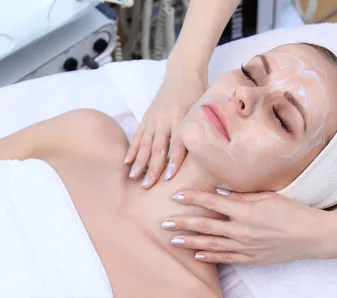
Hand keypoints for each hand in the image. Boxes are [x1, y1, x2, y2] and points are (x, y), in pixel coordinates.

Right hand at [124, 70, 205, 188]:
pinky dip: (132, 149)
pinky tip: (127, 162)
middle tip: (148, 186)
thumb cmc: (199, 92)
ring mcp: (154, 119)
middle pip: (158, 148)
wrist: (183, 72)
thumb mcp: (204, 109)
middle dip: (152, 168)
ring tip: (134, 178)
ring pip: (144, 144)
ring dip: (139, 162)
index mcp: (181, 118)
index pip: (177, 145)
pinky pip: (138, 136)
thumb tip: (210, 155)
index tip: (170, 178)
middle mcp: (165, 119)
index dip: (174, 162)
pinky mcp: (147, 117)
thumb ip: (203, 129)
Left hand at [164, 190, 330, 264]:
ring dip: (190, 243)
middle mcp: (241, 230)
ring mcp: (245, 247)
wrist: (312, 237)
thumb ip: (242, 196)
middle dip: (183, 224)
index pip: (212, 203)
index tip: (175, 196)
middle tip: (164, 224)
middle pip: (205, 226)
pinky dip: (210, 257)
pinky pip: (225, 258)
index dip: (192, 199)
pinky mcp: (251, 259)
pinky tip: (197, 256)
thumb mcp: (267, 197)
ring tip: (172, 241)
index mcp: (245, 211)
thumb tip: (219, 192)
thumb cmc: (292, 212)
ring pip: (211, 245)